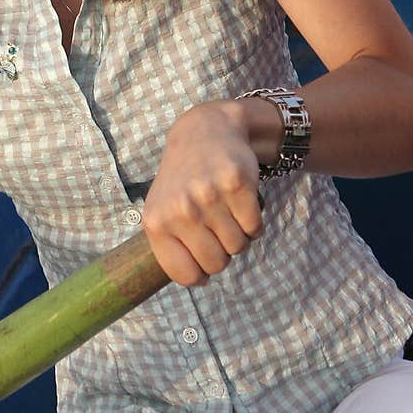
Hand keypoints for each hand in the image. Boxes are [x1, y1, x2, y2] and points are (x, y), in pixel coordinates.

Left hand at [142, 101, 264, 287]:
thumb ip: (170, 246)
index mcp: (156, 222)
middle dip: (222, 254)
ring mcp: (208, 196)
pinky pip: (255, 228)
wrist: (205, 132)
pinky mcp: (236, 184)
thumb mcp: (161, 210)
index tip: (201, 257)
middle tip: (217, 230)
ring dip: (239, 235)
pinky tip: (240, 203)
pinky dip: (253, 222)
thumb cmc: (183, 179)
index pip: (186, 275)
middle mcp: (180, 210)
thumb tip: (196, 280)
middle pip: (217, 264)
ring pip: (239, 247)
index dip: (200, 273)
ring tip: (226, 212)